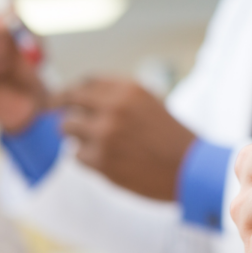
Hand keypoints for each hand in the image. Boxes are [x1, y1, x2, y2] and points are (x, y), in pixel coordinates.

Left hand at [58, 78, 194, 200]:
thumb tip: (78, 96)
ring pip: (67, 128)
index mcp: (127, 89)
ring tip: (94, 144)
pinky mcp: (101, 161)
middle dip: (64, 110)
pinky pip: (77, 156)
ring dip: (76, 136)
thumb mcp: (148, 102)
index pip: (85, 82)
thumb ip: (117, 96)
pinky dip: (86, 159)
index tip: (63, 100)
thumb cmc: (170, 137)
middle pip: (69, 100)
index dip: (72, 91)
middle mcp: (113, 107)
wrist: (189, 169)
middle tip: (61, 120)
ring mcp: (105, 134)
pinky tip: (106, 161)